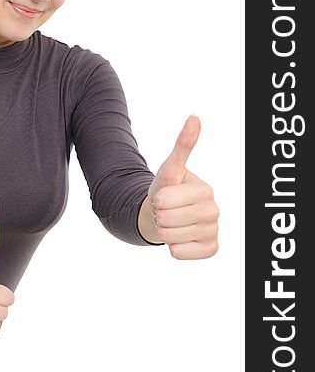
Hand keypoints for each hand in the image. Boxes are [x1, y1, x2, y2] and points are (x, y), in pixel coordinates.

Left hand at [147, 115, 218, 259]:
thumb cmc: (167, 190)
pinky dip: (174, 248)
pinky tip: (179, 238)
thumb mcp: (170, 168)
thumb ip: (182, 145)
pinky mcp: (210, 249)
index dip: (157, 199)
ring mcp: (214, 231)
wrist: (165, 215)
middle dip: (159, 214)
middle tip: (166, 210)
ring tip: (171, 222)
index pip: (164, 201)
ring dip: (164, 231)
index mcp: (206, 190)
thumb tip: (194, 117)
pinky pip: (181, 253)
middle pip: (167, 219)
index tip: (164, 196)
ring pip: (171, 237)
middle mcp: (214, 211)